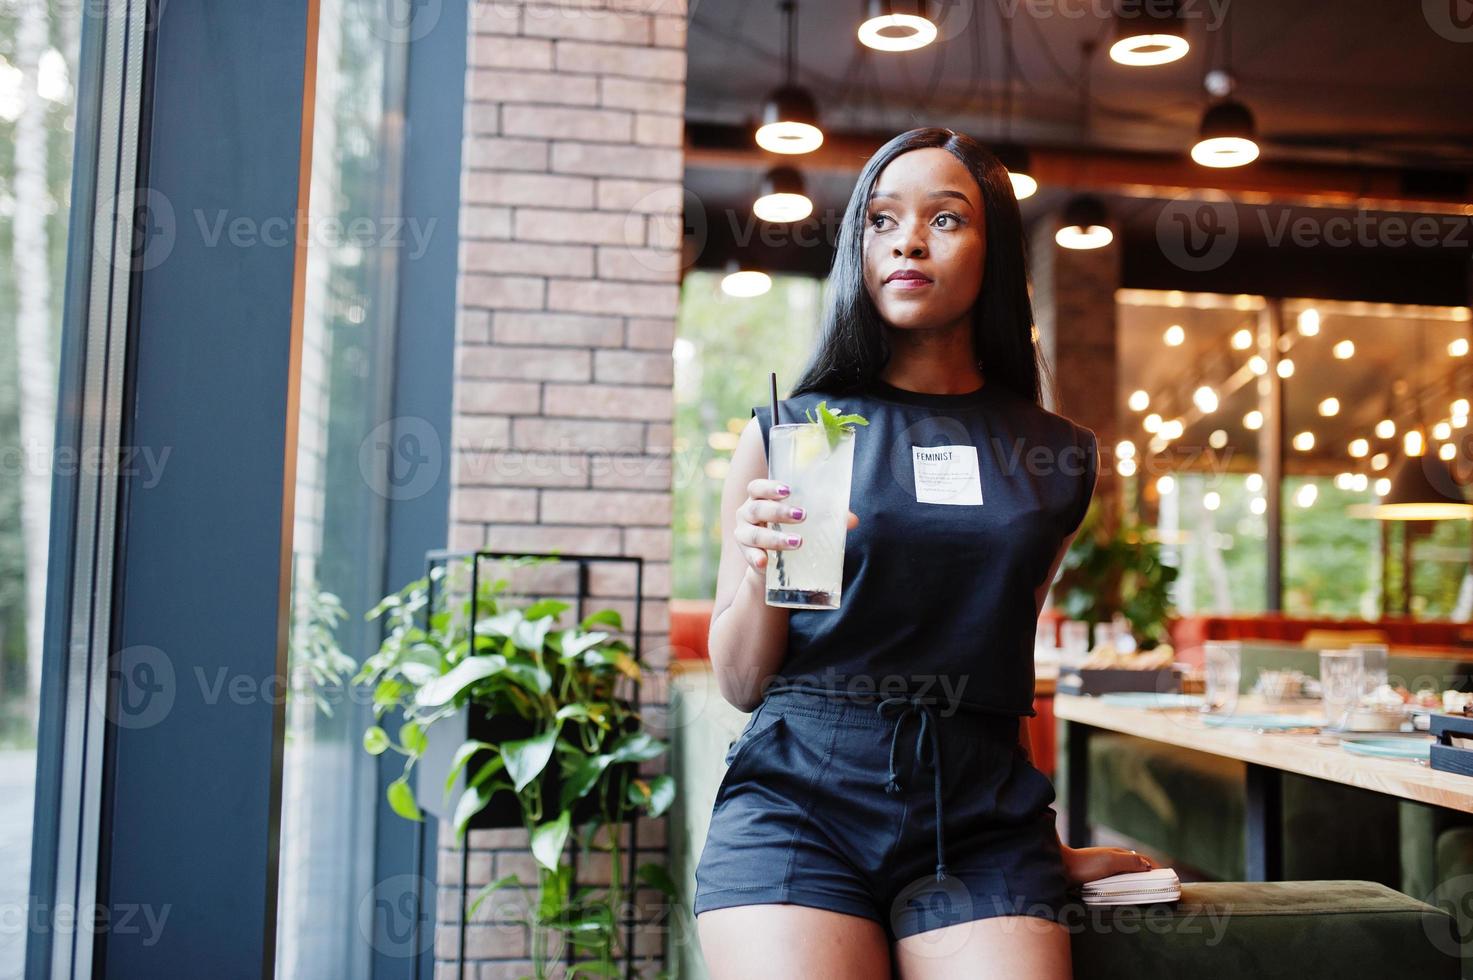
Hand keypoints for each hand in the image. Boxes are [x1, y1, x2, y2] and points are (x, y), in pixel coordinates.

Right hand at [734, 478, 858, 576]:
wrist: (774, 561)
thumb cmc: (790, 529)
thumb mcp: (806, 520)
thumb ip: (827, 517)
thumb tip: (853, 521)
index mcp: (759, 498)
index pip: (757, 487)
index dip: (769, 487)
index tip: (788, 490)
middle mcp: (747, 513)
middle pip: (757, 508)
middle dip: (779, 512)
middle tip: (802, 516)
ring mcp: (743, 534)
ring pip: (754, 534)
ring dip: (775, 538)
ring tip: (797, 542)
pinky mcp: (746, 554)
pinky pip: (749, 556)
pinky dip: (756, 559)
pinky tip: (765, 562)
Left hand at [1060, 844, 1157, 889]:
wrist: (1059, 867)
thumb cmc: (1085, 864)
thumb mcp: (1110, 862)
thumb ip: (1129, 862)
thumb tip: (1148, 865)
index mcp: (1119, 854)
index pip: (1144, 860)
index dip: (1157, 869)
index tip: (1169, 880)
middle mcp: (1113, 859)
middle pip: (1137, 866)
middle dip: (1151, 875)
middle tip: (1161, 889)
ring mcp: (1105, 867)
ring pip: (1127, 874)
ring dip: (1138, 881)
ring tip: (1147, 893)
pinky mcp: (1097, 876)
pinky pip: (1117, 881)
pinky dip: (1126, 886)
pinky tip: (1126, 894)